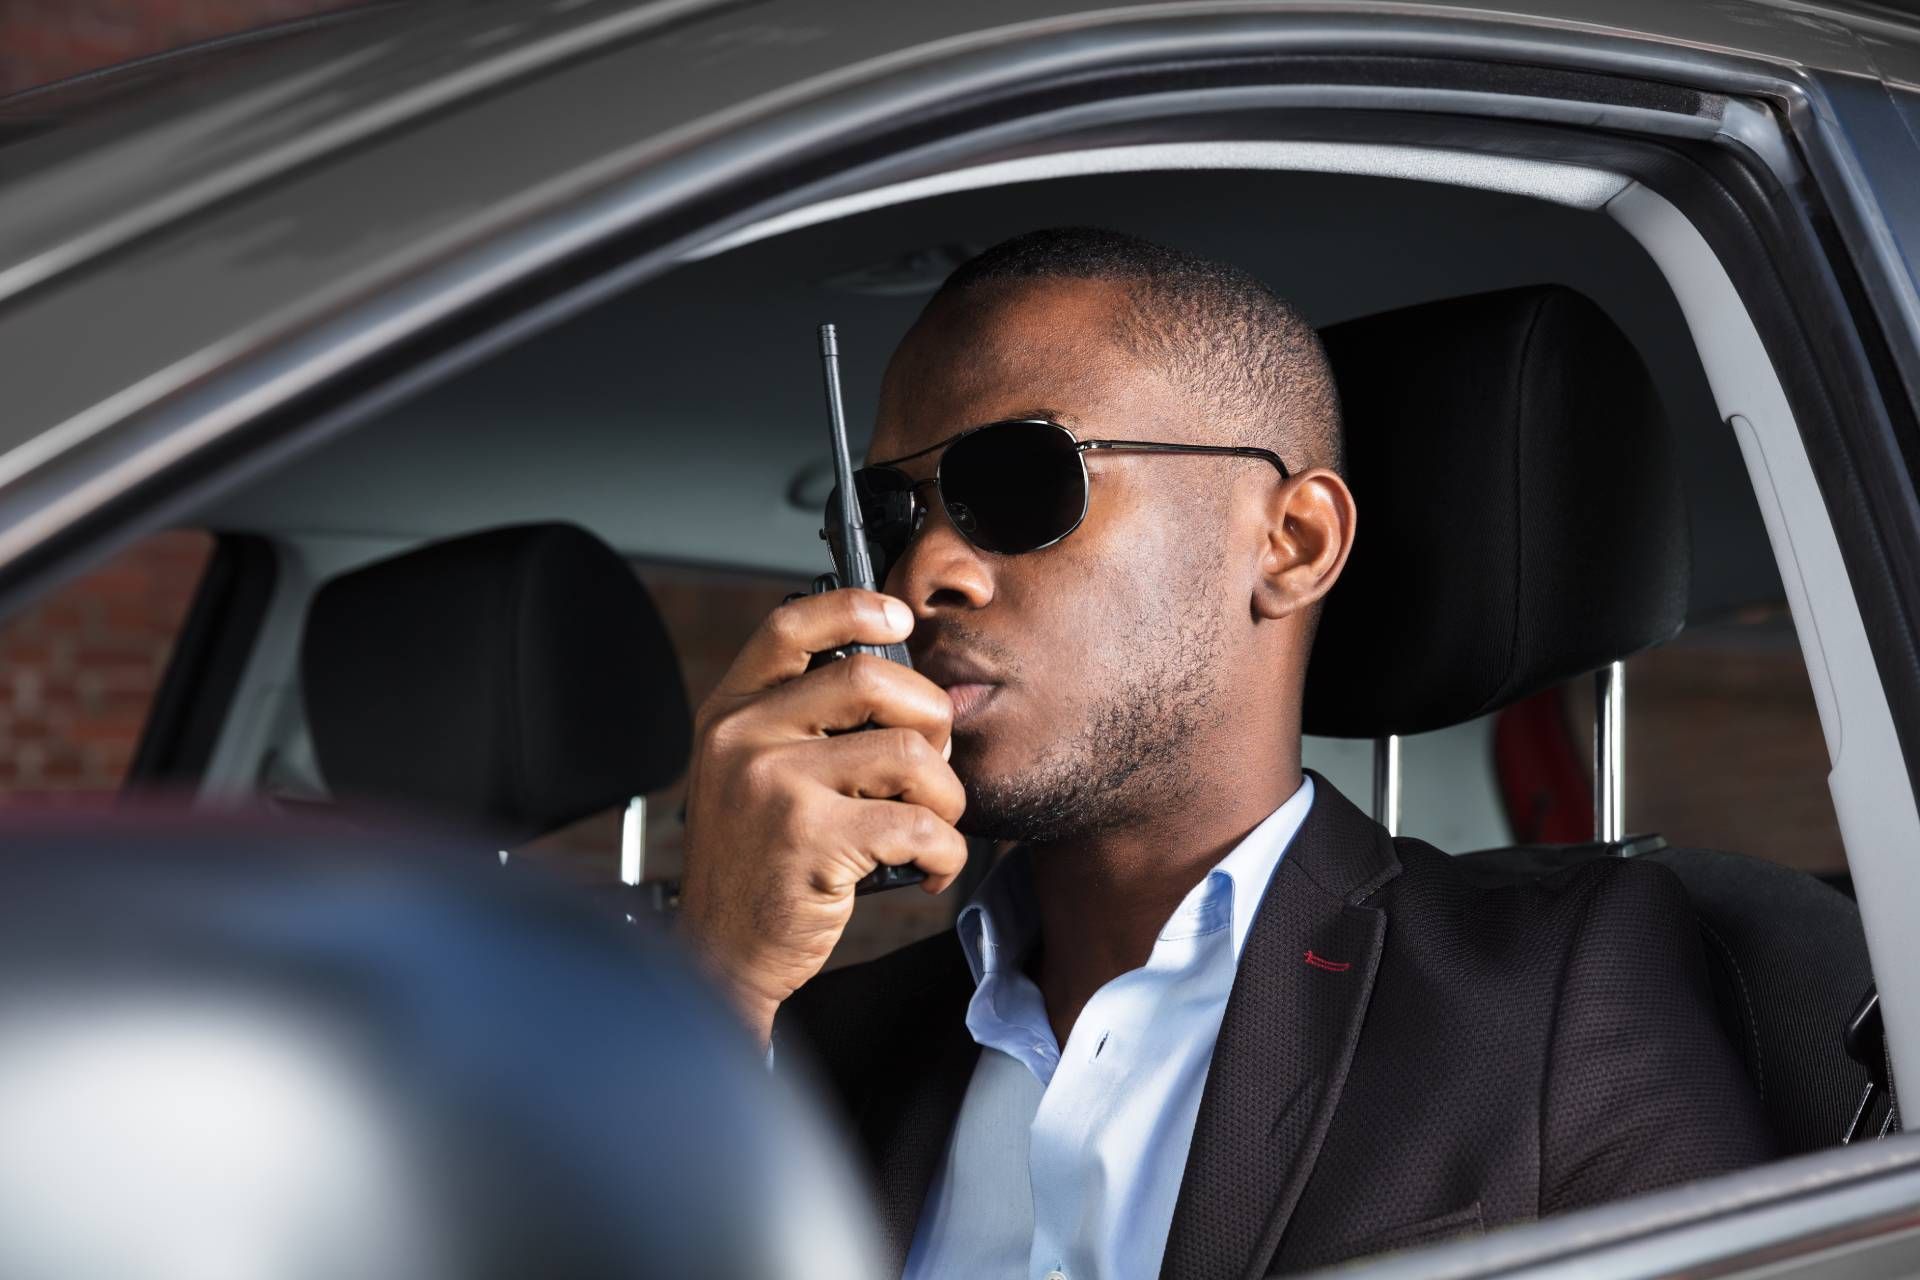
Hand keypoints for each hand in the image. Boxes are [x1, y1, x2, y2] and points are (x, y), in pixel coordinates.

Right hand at [678, 589, 967, 1044]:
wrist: (720, 955)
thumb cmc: (755, 863)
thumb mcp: (751, 775)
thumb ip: (802, 724)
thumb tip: (906, 687)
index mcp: (730, 713)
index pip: (790, 627)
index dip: (853, 609)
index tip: (898, 618)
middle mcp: (744, 739)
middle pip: (872, 680)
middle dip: (930, 717)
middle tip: (934, 762)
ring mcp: (774, 787)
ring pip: (911, 755)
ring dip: (946, 797)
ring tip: (933, 825)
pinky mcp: (809, 842)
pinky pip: (919, 825)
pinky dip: (946, 851)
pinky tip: (929, 868)